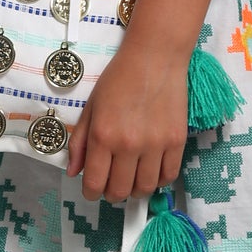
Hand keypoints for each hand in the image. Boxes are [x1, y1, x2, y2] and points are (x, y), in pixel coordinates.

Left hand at [66, 39, 187, 201]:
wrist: (155, 58)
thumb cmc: (119, 78)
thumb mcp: (91, 107)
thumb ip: (80, 142)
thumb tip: (74, 172)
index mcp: (103, 136)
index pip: (95, 183)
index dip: (91, 193)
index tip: (93, 190)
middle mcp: (129, 145)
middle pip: (120, 191)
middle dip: (112, 194)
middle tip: (111, 185)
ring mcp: (156, 145)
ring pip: (145, 188)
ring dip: (135, 191)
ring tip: (131, 180)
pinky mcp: (177, 141)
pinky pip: (168, 176)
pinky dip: (158, 181)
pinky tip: (150, 172)